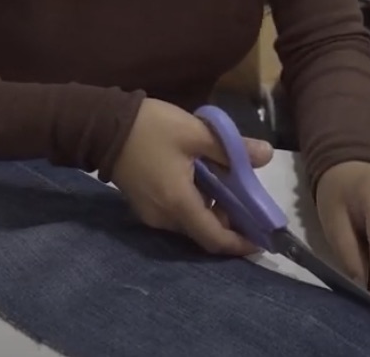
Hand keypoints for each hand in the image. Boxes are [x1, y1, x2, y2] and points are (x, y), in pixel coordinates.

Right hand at [109, 98, 273, 256]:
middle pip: (204, 232)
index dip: (240, 244)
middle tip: (251, 202)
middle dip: (230, 223)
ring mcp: (151, 214)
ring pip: (190, 222)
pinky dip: (195, 205)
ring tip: (231, 186)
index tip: (263, 240)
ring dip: (212, 211)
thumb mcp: (196, 132)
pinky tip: (205, 182)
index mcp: (179, 204)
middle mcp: (164, 219)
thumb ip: (232, 148)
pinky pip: (176, 213)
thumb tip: (267, 155)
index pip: (215, 239)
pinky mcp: (144, 206)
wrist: (102, 126)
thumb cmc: (151, 129)